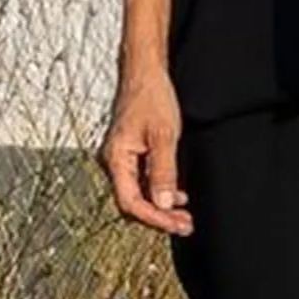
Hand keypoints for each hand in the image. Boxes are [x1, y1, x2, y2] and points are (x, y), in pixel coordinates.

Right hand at [98, 66, 192, 236]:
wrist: (145, 73)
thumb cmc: (151, 97)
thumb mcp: (163, 136)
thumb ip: (163, 172)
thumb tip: (162, 204)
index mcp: (115, 158)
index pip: (130, 202)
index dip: (153, 218)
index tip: (175, 224)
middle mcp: (113, 162)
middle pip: (133, 202)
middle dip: (159, 217)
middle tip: (185, 225)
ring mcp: (121, 159)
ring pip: (138, 194)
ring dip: (161, 207)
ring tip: (184, 216)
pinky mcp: (130, 155)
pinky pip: (141, 182)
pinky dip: (159, 192)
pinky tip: (177, 197)